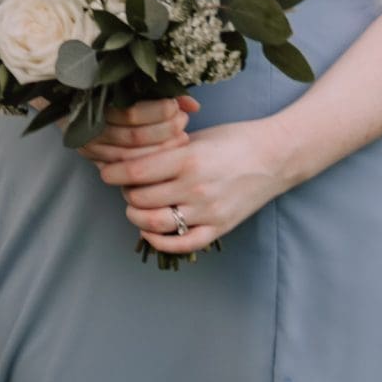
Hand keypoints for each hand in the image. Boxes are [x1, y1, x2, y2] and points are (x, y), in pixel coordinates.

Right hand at [72, 94, 197, 166]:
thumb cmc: (101, 82)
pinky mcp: (93, 157)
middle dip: (164, 130)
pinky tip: (167, 156)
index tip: (175, 106)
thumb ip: (158, 90)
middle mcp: (87, 127)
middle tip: (182, 121)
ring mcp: (89, 145)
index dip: (157, 112)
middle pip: (134, 137)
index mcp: (91, 100)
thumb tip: (193, 105)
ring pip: (132, 157)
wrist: (62, 92)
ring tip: (181, 137)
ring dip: (161, 149)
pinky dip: (148, 164)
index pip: (130, 114)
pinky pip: (125, 168)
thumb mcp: (125, 79)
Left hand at [97, 117, 290, 256]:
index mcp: (186, 159)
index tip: (105, 171)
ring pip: (155, 223)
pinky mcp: (221, 228)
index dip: (113, 173)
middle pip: (140, 198)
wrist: (276, 156)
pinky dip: (161, 242)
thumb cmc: (232, 140)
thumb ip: (164, 150)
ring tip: (134, 206)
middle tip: (122, 185)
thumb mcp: (193, 136)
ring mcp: (208, 211)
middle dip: (124, 192)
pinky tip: (150, 231)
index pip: (134, 172)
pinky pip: (184, 244)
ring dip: (136, 216)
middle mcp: (195, 188)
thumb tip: (128, 160)